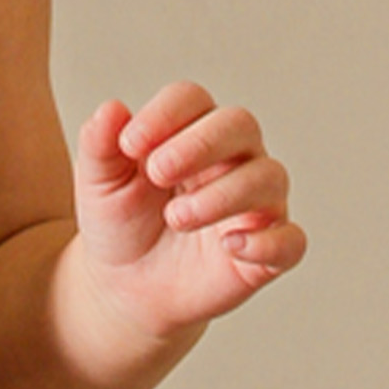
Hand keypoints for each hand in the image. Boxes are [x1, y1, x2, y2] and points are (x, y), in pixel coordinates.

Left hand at [73, 83, 304, 332]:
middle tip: (158, 173)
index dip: (165, 114)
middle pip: (240, 124)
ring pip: (268, 177)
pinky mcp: (266, 251)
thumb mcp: (99, 186)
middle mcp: (232, 160)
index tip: (129, 144)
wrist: (124, 289)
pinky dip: (267, 242)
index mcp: (189, 134)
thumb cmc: (120, 226)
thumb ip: (99, 145)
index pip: (193, 100)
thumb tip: (111, 109)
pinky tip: (230, 245)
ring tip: (177, 218)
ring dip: (223, 194)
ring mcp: (255, 204)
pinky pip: (290, 241)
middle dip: (200, 144)